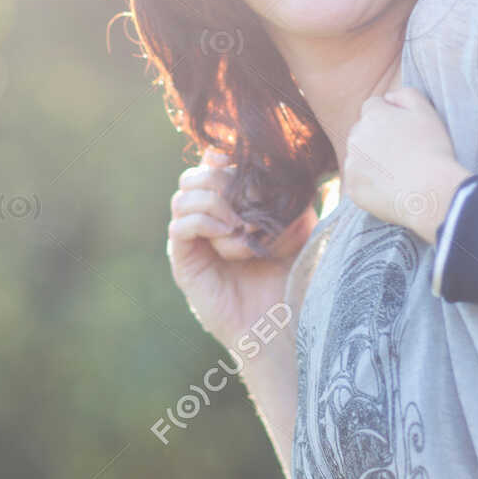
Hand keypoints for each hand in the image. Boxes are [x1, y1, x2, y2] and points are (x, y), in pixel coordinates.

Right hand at [167, 147, 316, 349]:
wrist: (280, 320)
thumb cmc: (292, 273)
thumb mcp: (298, 224)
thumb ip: (288, 193)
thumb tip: (283, 163)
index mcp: (228, 204)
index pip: (211, 163)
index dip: (223, 157)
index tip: (244, 164)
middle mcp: (206, 218)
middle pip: (193, 175)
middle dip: (220, 180)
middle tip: (246, 201)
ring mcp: (192, 239)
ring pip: (183, 196)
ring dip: (213, 202)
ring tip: (238, 223)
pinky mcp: (184, 261)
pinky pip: (179, 227)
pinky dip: (202, 222)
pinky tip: (227, 233)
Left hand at [345, 85, 472, 245]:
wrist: (430, 190)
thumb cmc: (432, 149)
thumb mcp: (427, 111)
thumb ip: (406, 95)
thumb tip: (388, 97)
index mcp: (372, 115)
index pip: (373, 107)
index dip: (388, 117)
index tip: (403, 132)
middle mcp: (355, 137)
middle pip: (361, 131)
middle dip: (376, 138)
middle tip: (400, 154)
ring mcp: (351, 163)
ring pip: (358, 157)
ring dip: (371, 161)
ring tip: (397, 172)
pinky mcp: (352, 188)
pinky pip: (358, 182)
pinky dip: (370, 184)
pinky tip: (390, 188)